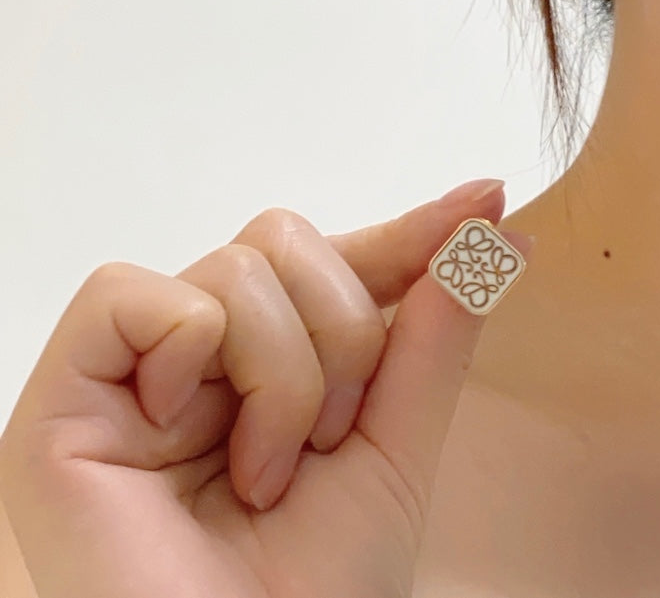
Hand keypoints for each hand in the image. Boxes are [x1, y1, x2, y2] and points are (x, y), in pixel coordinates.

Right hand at [0, 180, 532, 597]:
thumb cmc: (313, 594)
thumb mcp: (396, 451)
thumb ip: (434, 340)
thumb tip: (495, 232)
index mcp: (271, 366)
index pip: (340, 261)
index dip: (409, 232)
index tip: (487, 198)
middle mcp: (201, 356)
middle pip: (287, 242)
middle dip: (343, 333)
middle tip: (331, 438)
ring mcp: (133, 372)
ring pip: (236, 266)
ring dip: (282, 374)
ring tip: (266, 471)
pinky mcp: (65, 395)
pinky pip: (130, 295)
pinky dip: (190, 347)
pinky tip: (186, 429)